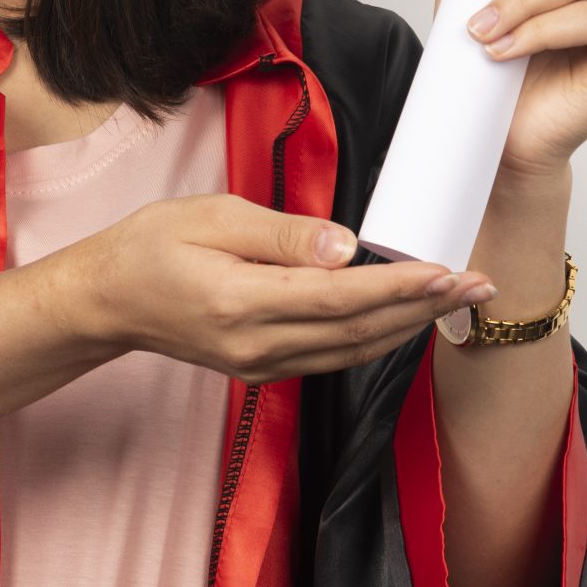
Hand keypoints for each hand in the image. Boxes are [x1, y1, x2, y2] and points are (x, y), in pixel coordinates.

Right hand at [56, 194, 498, 384]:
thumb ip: (282, 235)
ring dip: (409, 325)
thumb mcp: (212, 216)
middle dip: (424, 307)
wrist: (107, 300)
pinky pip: (332, 357)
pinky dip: (375, 337)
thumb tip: (345, 246)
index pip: (339, 298)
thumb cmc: (151, 246)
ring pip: (352, 351)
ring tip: (457, 299)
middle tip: (478, 283)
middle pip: (358, 331)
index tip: (444, 269)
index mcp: (240, 303)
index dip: (398, 286)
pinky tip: (405, 317)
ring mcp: (259, 365)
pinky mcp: (262, 369)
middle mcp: (256, 345)